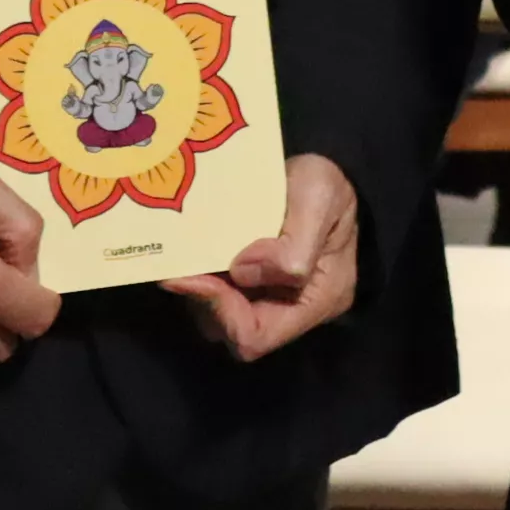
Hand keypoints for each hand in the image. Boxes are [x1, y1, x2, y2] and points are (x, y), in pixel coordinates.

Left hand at [161, 154, 358, 360]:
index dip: (220, 312)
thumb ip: (291, 246)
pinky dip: (204, 278)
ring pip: (222, 317)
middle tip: (181, 264)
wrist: (328, 173)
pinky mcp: (256, 285)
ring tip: (187, 256)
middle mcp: (294, 310)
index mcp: (319, 300)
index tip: (191, 276)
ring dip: (201, 290)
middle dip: (204, 300)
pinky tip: (194, 252)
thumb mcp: (320, 200)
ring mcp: (273, 299)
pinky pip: (223, 295)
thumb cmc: (328, 186)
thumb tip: (242, 272)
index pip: (257, 336)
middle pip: (234, 331)